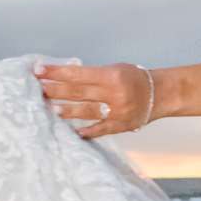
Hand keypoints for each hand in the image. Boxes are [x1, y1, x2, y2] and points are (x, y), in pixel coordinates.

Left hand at [32, 58, 154, 138]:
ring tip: (51, 108)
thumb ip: (92, 75)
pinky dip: (87, 131)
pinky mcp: (121, 126)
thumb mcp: (115, 69)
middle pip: (78, 92)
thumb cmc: (134, 78)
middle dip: (56, 90)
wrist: (161, 93)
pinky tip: (74, 132)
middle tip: (39, 89)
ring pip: (87, 111)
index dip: (56, 72)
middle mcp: (114, 94)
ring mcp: (117, 112)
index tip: (39, 70)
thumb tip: (64, 78)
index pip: (77, 74)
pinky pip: (101, 130)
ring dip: (67, 110)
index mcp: (111, 76)